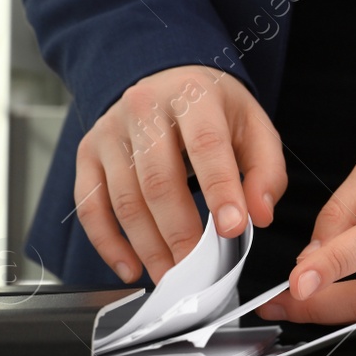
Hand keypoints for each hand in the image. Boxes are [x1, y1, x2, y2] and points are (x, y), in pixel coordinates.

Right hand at [75, 66, 286, 283]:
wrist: (167, 80)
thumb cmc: (214, 110)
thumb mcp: (253, 126)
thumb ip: (266, 170)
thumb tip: (260, 215)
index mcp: (193, 95)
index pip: (206, 145)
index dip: (220, 190)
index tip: (234, 229)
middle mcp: (144, 108)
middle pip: (159, 181)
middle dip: (180, 234)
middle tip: (199, 271)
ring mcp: (110, 131)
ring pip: (124, 199)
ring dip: (148, 247)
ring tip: (172, 276)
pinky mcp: (89, 153)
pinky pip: (90, 205)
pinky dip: (108, 243)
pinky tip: (131, 267)